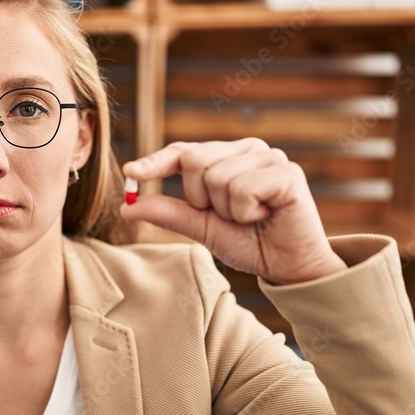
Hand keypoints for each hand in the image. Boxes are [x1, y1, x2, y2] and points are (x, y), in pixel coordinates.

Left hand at [120, 139, 346, 284]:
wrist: (288, 265)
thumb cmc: (248, 243)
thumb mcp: (201, 228)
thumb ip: (168, 213)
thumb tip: (127, 206)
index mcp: (225, 157)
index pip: (182, 152)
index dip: (155, 162)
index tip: (130, 173)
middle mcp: (247, 149)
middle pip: (193, 161)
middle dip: (200, 198)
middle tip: (227, 215)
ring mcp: (269, 157)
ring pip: (216, 178)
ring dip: (226, 210)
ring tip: (250, 216)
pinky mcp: (286, 172)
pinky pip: (241, 189)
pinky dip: (245, 212)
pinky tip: (265, 215)